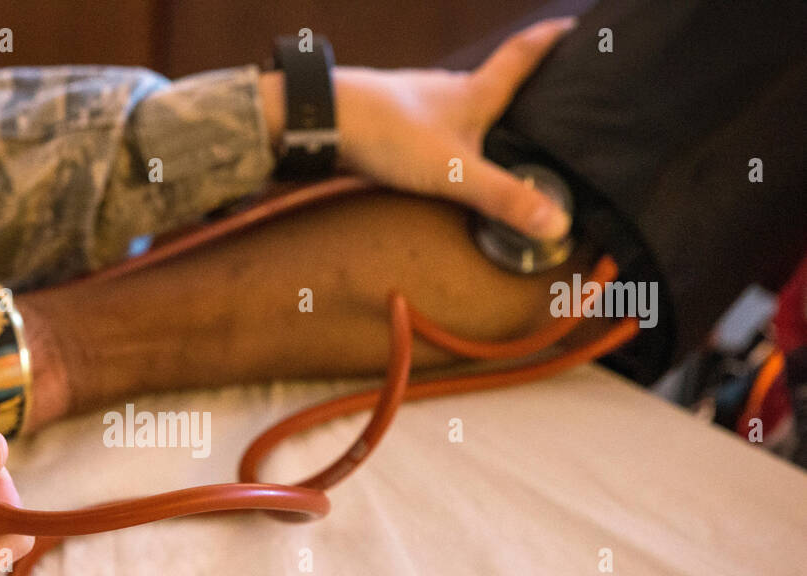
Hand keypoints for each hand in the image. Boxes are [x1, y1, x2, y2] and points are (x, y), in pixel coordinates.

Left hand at [292, 17, 576, 238]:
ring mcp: (418, 102)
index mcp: (475, 91)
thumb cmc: (390, 134)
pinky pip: (435, 124)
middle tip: (553, 90)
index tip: (577, 26)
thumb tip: (556, 224)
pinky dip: (452, 132)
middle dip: (524, 83)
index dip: (552, 38)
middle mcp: (449, 89)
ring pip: (462, 103)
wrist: (322, 120)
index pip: (524, 54)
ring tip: (506, 129)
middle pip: (495, 79)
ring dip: (483, 112)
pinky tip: (447, 151)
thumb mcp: (455, 171)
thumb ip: (503, 197)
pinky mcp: (392, 119)